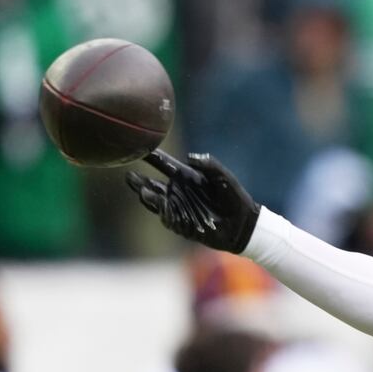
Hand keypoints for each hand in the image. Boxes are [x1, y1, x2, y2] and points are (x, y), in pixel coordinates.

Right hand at [126, 151, 259, 253]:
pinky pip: (168, 217)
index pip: (165, 165)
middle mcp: (179, 192)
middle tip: (129, 175)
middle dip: (141, 181)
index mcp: (187, 177)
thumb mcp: (224, 177)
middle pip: (154, 185)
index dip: (153, 157)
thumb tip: (190, 157)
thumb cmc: (234, 197)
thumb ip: (210, 165)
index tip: (139, 147)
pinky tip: (158, 206)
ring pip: (157, 202)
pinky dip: (162, 212)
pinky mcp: (182, 224)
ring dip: (148, 197)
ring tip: (142, 191)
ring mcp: (178, 208)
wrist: (243, 224)